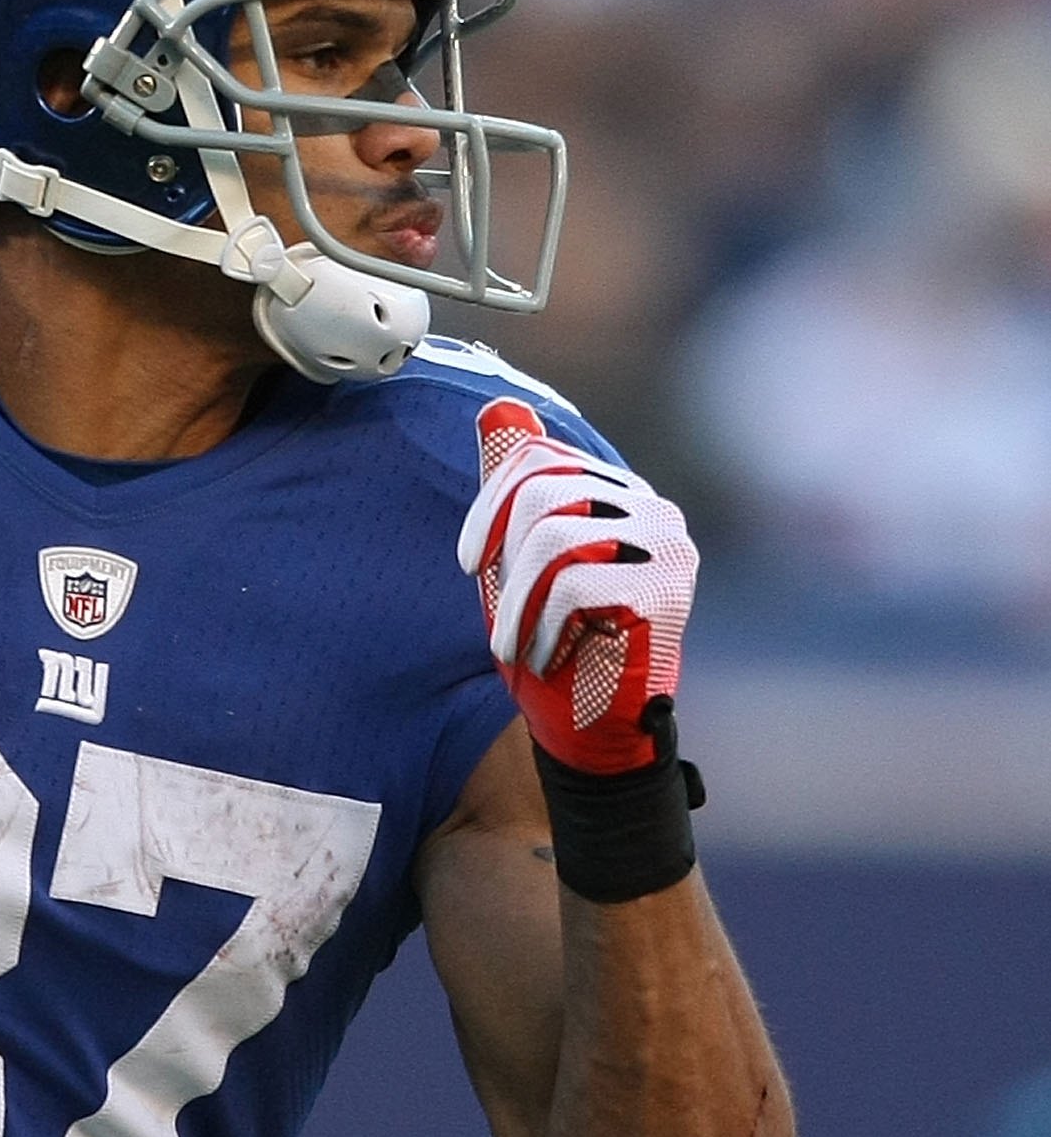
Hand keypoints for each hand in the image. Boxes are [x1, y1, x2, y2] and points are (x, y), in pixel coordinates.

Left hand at [456, 396, 697, 773]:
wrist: (595, 729)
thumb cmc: (556, 645)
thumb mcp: (519, 563)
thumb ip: (514, 490)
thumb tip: (500, 407)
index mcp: (619, 494)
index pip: (540, 457)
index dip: (489, 505)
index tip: (470, 563)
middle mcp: (652, 509)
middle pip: (544, 489)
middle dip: (502, 556)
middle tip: (498, 615)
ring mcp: (666, 546)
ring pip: (556, 535)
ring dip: (517, 601)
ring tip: (515, 643)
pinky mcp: (665, 589)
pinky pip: (576, 583)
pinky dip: (543, 625)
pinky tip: (547, 653)